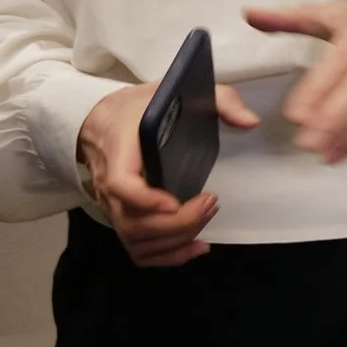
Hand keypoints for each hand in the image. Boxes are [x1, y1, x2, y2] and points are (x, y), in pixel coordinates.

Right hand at [77, 79, 261, 266]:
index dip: (147, 200)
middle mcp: (110, 186)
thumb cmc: (135, 108)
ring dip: (176, 240)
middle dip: (178, 223)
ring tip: (207, 217)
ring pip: (136, 240)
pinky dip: (166, 256)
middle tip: (210, 203)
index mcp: (119, 152)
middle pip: (134, 222)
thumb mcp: (171, 90)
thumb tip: (249, 121)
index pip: (122, 184)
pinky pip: (137, 249)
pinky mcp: (121, 218)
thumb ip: (217, 99)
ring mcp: (113, 206)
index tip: (176, 201)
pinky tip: (195, 246)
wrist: (97, 120)